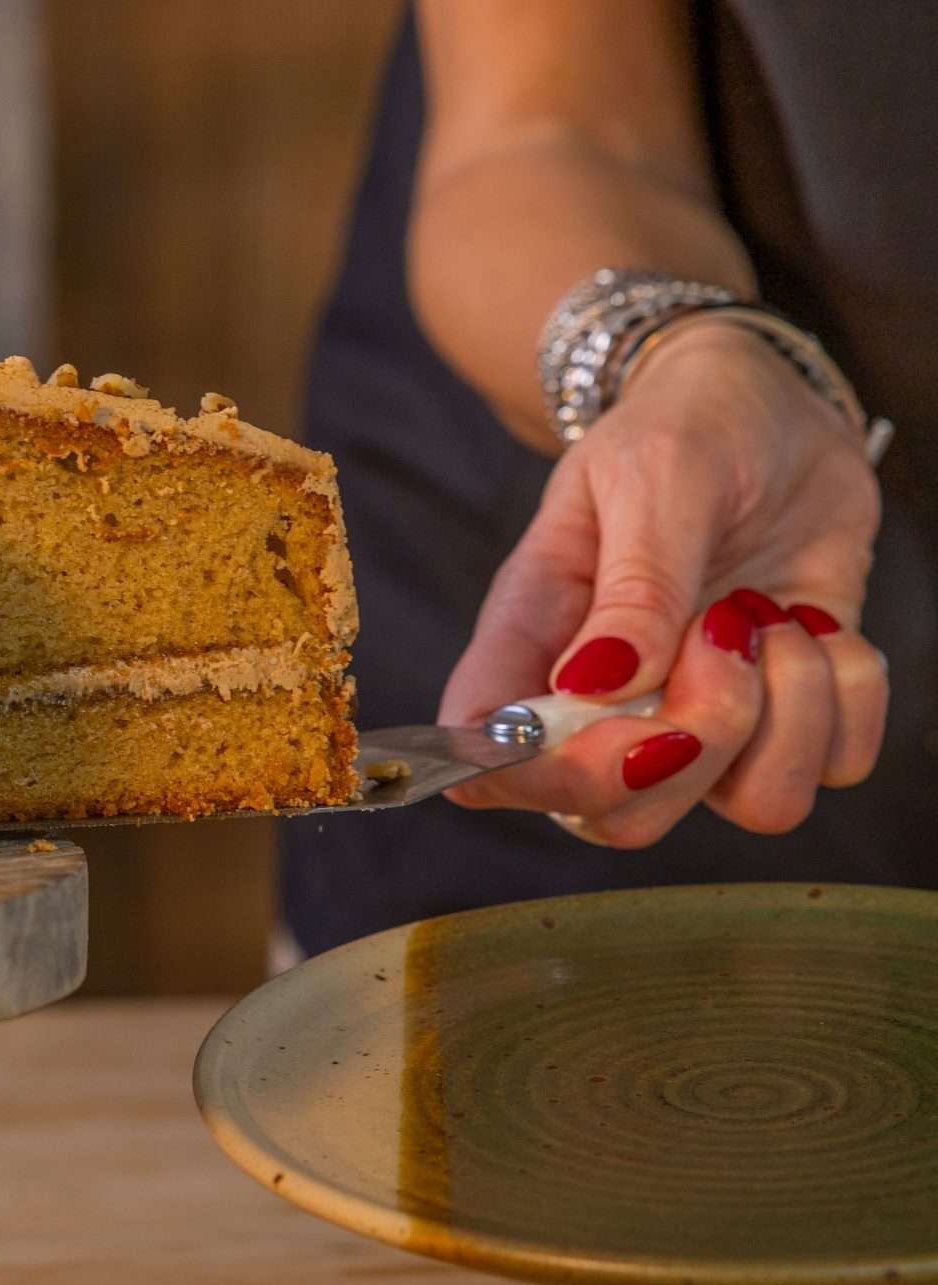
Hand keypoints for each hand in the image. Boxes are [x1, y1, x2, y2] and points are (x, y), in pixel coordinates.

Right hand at [440, 319, 886, 846]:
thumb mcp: (650, 475)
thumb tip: (596, 689)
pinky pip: (836, 764)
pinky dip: (849, 698)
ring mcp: (701, 714)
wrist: (772, 409)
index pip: (491, 765)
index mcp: (534, 648)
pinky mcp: (790, 708)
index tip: (619, 714)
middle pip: (624, 818)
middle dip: (695, 748)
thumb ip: (633, 585)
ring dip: (789, 717)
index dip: (545, 777)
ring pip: (747, 806)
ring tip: (771, 618)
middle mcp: (609, 707)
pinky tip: (816, 624)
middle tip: (724, 639)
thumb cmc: (683, 427)